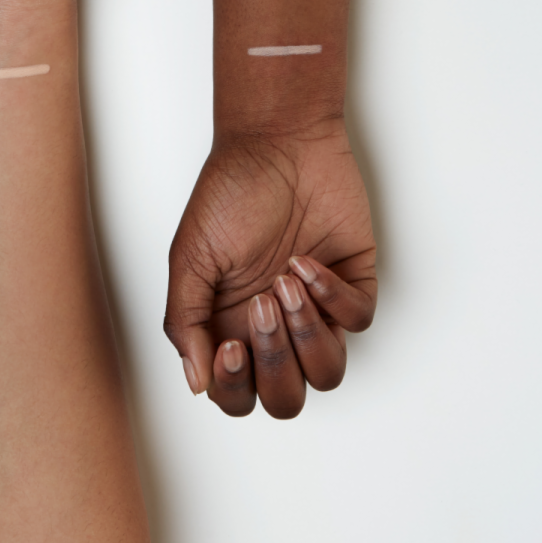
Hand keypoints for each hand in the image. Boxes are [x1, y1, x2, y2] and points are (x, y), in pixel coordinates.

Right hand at [165, 119, 377, 417]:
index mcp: (228, 326)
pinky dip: (332, 296)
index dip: (234, 386)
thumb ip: (185, 322)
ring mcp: (315, 310)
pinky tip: (307, 261)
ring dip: (307, 334)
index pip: (235, 395)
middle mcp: (273, 328)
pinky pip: (356, 321)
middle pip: (284, 398)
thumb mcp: (189, 257)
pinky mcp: (352, 284)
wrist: (278, 144)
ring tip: (285, 283)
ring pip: (327, 373)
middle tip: (261, 308)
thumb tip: (195, 383)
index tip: (230, 344)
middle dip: (275, 364)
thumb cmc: (228, 194)